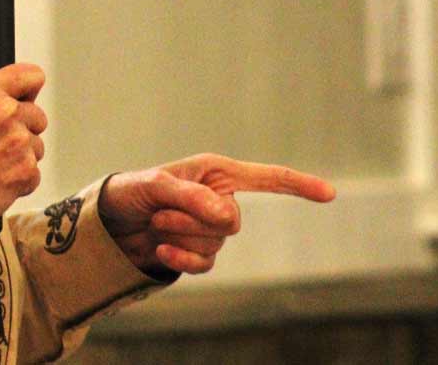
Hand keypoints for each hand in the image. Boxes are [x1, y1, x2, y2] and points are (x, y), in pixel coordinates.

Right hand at [0, 63, 47, 239]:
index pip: (30, 76)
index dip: (27, 90)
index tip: (25, 97)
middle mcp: (5, 111)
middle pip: (36, 114)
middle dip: (22, 127)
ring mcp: (19, 142)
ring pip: (37, 145)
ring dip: (21, 155)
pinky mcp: (27, 171)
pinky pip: (34, 172)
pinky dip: (20, 179)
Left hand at [97, 153, 335, 276]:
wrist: (108, 223)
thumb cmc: (130, 192)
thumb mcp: (153, 185)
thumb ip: (190, 195)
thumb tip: (225, 213)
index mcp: (216, 172)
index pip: (266, 178)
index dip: (298, 184)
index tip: (329, 193)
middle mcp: (219, 198)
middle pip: (232, 222)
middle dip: (194, 221)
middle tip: (161, 213)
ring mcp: (211, 228)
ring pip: (217, 244)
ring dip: (182, 237)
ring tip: (156, 224)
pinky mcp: (199, 253)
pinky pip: (205, 264)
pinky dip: (183, 260)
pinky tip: (161, 250)